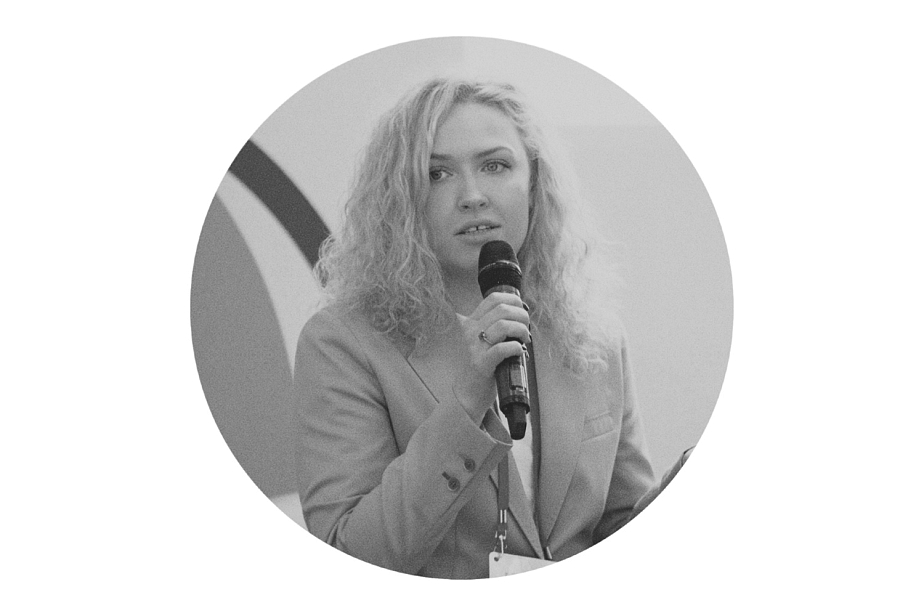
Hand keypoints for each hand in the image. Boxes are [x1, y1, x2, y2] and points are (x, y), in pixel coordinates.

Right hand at [453, 292, 529, 421]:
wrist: (467, 393)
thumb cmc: (481, 365)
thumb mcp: (483, 340)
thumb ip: (495, 326)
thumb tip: (521, 315)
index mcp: (471, 322)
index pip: (493, 299)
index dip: (514, 300)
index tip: (523, 310)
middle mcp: (470, 331)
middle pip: (502, 309)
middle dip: (522, 316)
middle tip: (526, 329)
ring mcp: (474, 347)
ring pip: (503, 325)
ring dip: (521, 330)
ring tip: (525, 340)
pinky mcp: (480, 363)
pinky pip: (502, 349)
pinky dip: (516, 347)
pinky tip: (519, 351)